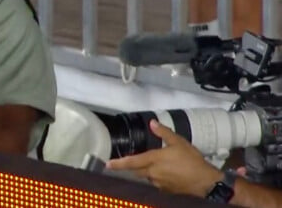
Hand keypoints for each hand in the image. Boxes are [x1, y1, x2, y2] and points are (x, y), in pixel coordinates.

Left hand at [106, 119, 222, 196]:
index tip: (107, 164)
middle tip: (128, 163)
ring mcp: (158, 183)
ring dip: (146, 172)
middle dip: (132, 167)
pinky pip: (156, 183)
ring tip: (157, 166)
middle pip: (136, 171)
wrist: (206, 183)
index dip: (118, 163)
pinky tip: (167, 173)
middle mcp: (153, 173)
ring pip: (146, 177)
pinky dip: (157, 178)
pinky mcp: (165, 190)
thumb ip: (164, 133)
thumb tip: (152, 123)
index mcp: (154, 160)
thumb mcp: (179, 142)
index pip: (132, 162)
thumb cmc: (193, 161)